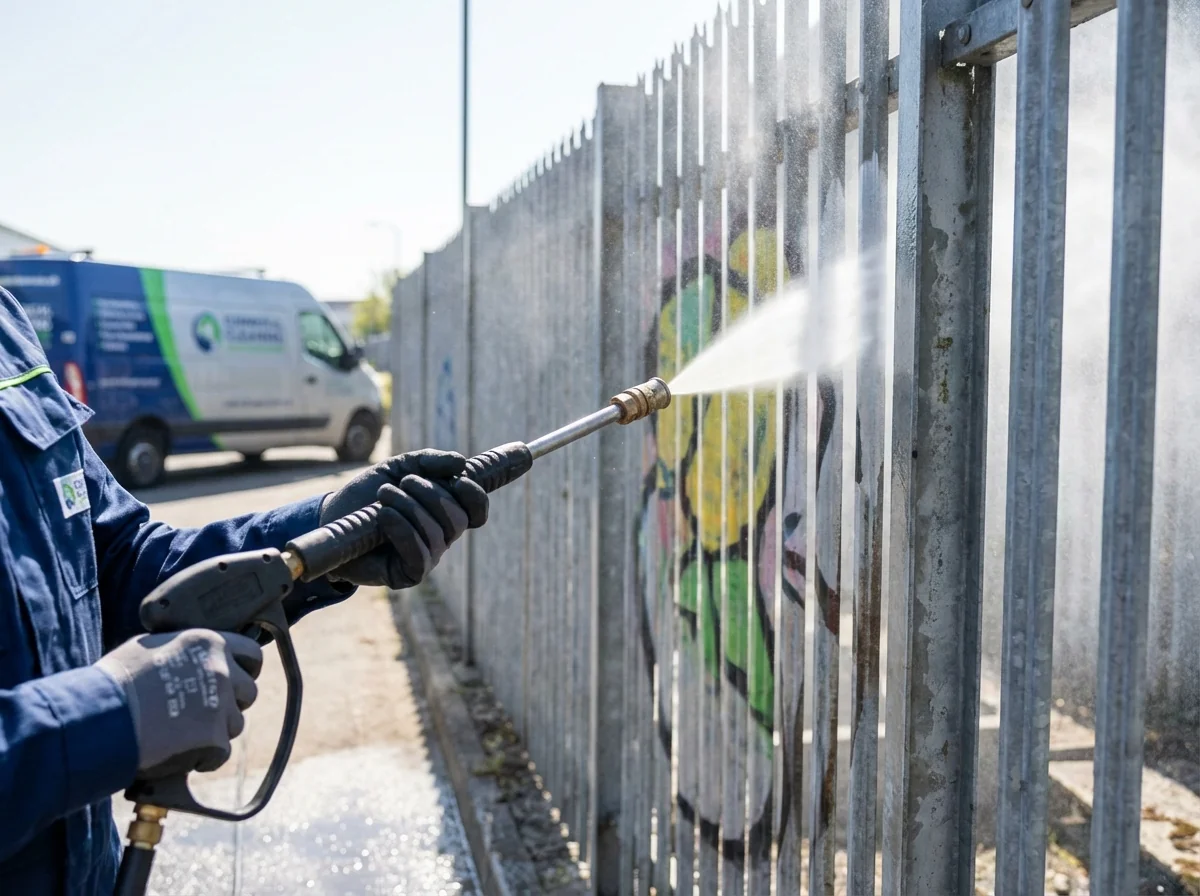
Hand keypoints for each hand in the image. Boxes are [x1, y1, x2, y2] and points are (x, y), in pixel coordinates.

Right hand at [95, 629, 262, 777]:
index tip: (237, 679)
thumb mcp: (150, 647)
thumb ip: (182, 650)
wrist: (101, 717)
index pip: (252, 654)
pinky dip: (203, 758)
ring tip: (180, 734)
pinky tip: (179, 754)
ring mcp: (220, 705)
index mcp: (209, 643)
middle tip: (202, 713)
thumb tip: (189, 655)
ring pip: (235, 724)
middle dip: (229, 704)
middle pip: (247, 692)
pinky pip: (220, 753)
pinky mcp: (214, 739)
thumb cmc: (116, 682)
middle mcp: (222, 671)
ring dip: (215, 732)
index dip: (246, 669)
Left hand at [320, 449, 488, 588]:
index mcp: (445, 513)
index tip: (459, 479)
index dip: (475, 497)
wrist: (333, 515)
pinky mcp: (406, 575)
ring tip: (384, 495)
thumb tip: (461, 463)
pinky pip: (419, 557)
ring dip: (409, 508)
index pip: (477, 512)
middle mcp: (441, 538)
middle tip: (404, 482)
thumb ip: (430, 461)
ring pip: (436, 535)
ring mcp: (426, 558)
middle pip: (457, 520)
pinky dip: (403, 530)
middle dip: (431, 495)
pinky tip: (384, 516)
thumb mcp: (400, 467)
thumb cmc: (369, 493)